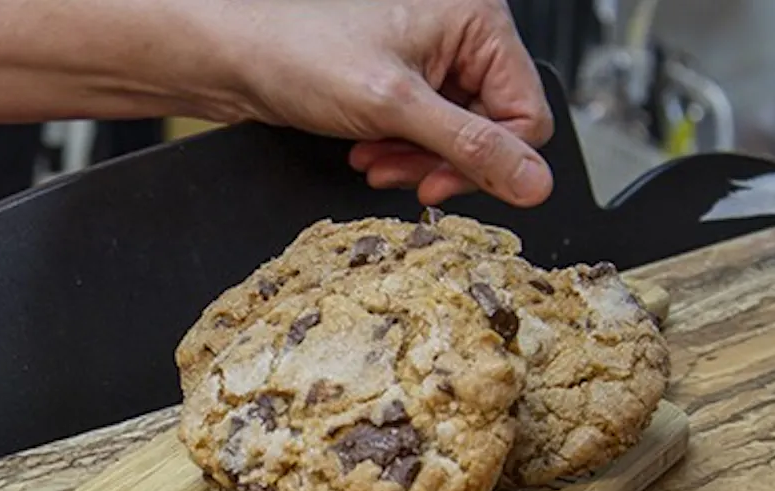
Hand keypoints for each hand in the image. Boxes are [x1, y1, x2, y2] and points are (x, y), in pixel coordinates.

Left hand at [210, 0, 553, 207]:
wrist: (238, 59)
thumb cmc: (302, 56)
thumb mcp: (395, 108)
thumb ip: (470, 148)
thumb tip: (537, 183)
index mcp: (478, 20)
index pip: (526, 115)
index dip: (488, 160)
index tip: (440, 185)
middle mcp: (463, 35)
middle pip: (492, 129)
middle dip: (441, 159)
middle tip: (397, 171)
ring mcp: (434, 60)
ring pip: (456, 138)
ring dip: (416, 160)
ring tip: (373, 157)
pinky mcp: (406, 84)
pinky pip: (425, 134)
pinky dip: (399, 151)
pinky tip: (366, 149)